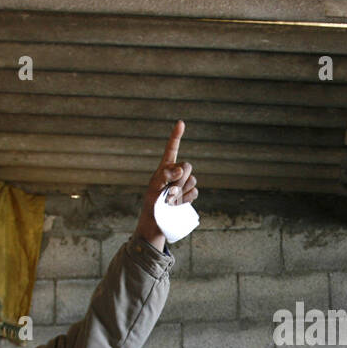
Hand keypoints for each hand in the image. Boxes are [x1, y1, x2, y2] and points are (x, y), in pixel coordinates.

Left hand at [136, 119, 197, 250]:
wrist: (156, 224)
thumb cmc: (151, 205)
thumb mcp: (154, 188)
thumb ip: (165, 176)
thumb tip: (180, 169)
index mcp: (164, 168)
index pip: (172, 149)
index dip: (176, 136)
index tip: (181, 123)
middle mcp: (175, 174)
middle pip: (187, 166)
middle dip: (181, 177)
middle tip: (169, 191)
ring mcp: (183, 185)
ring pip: (192, 180)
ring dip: (182, 190)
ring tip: (170, 200)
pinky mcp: (189, 195)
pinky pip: (195, 192)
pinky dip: (187, 198)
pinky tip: (178, 205)